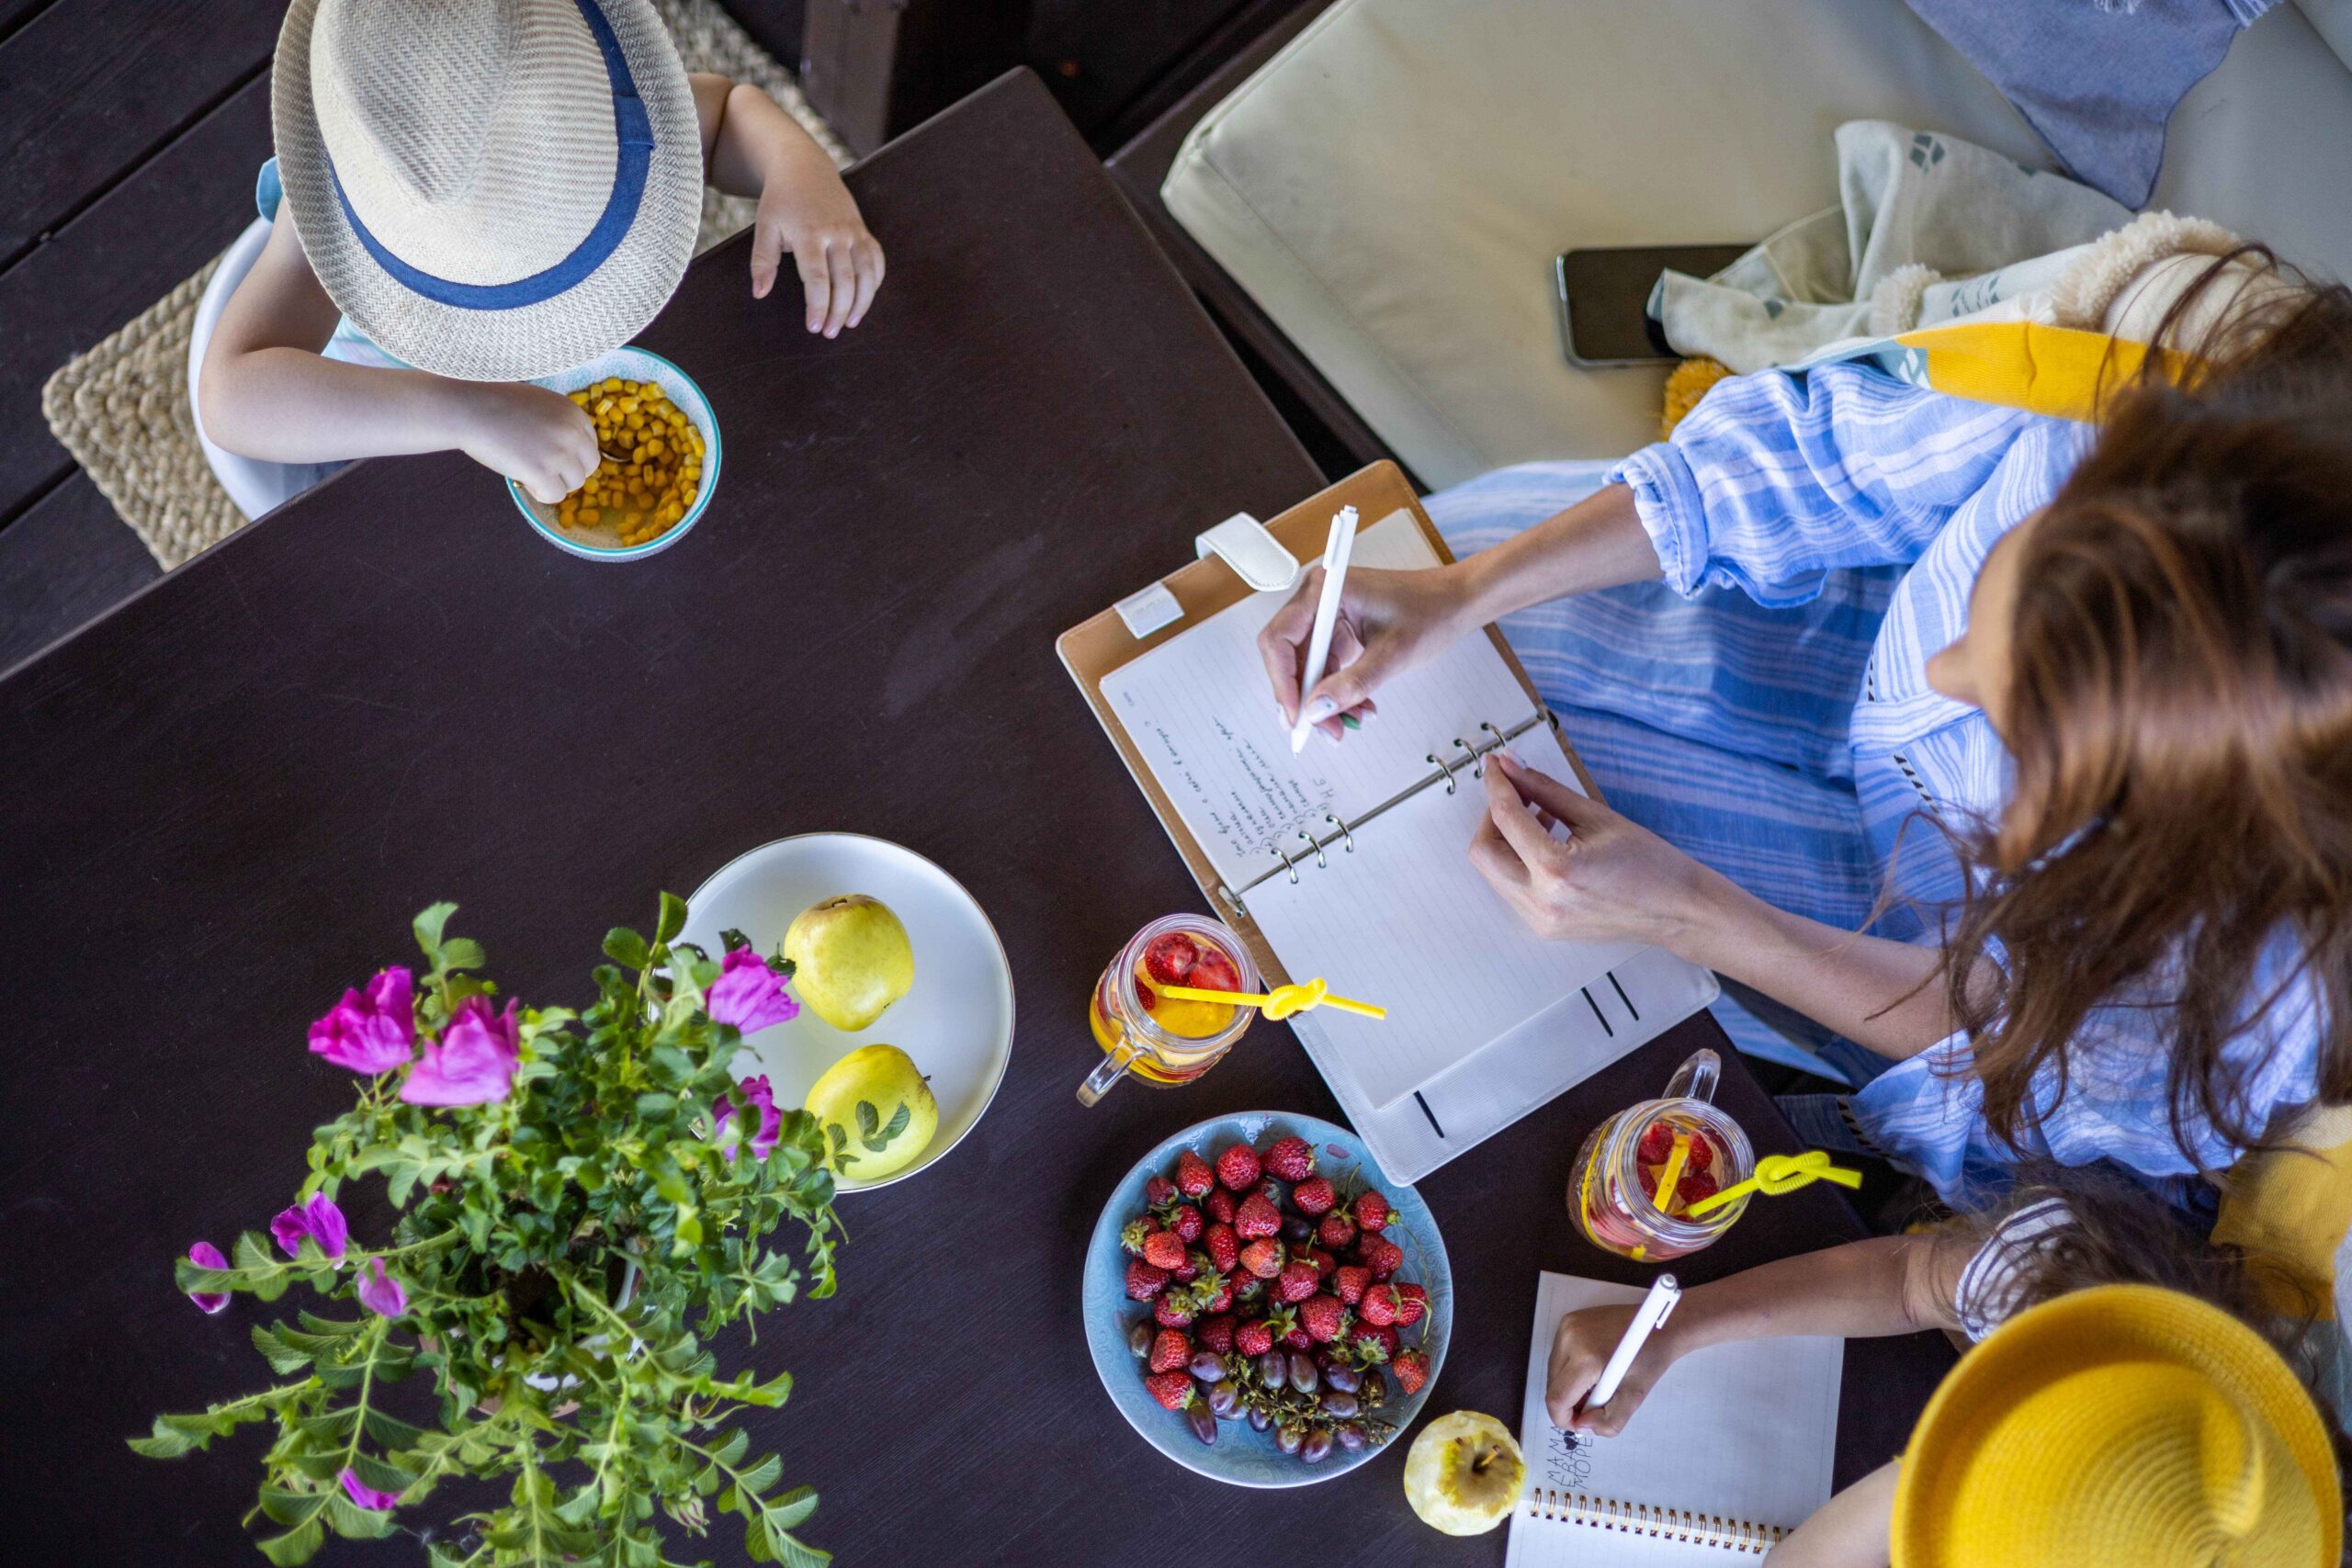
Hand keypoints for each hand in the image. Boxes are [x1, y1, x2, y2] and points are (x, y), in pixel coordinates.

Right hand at [454, 382, 598, 504]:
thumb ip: (559, 423)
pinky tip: (522, 478)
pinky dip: (540, 493)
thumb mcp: (540, 404)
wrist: (469, 408)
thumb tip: (568, 451)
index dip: (571, 455)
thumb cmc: (496, 403)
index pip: (589, 445)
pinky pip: (554, 495)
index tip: (550, 454)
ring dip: (553, 482)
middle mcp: (572, 432)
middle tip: (542, 468)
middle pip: (588, 467)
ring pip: (574, 484)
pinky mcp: (541, 471)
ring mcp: (559, 453)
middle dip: (567, 471)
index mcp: (574, 413)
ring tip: (528, 470)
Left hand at [750, 165, 883, 335]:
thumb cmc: (780, 201)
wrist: (804, 167)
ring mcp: (854, 230)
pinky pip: (877, 260)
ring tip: (851, 322)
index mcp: (809, 233)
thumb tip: (760, 293)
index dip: (818, 305)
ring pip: (867, 273)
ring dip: (862, 302)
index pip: (817, 278)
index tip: (814, 327)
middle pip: (845, 280)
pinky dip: (875, 282)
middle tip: (830, 332)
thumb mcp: (764, 226)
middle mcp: (836, 233)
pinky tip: (865, 298)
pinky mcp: (863, 230)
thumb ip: (762, 261)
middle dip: (839, 311)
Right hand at [1256, 564, 1476, 741]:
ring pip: (1307, 669)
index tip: (1296, 716)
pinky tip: (1358, 709)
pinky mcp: (1337, 630)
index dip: (1283, 682)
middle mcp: (1318, 600)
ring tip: (1351, 723)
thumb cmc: (1431, 611)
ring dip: (1324, 700)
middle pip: (1289, 657)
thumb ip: (1352, 685)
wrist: (1457, 602)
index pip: (1280, 639)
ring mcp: (1326, 616)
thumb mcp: (1392, 655)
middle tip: (1322, 730)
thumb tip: (1316, 710)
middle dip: (1305, 698)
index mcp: (1325, 591)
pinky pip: (1325, 668)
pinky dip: (1337, 692)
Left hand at [1469, 754, 1716, 949]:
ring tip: (1537, 815)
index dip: (1496, 785)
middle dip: (1490, 817)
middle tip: (1513, 793)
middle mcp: (1541, 902)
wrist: (1679, 912)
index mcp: (1557, 870)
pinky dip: (1516, 861)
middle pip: (1482, 852)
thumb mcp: (1597, 816)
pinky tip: (1543, 842)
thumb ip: (1546, 790)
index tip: (1495, 765)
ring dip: (1503, 840)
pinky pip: (1511, 888)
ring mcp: (1540, 921)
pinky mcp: (1544, 928)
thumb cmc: (1652, 864)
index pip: (1505, 818)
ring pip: (1492, 873)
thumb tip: (1512, 767)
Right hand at [1546, 1304, 1676, 1434]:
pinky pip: (1559, 1355)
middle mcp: (1570, 1337)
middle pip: (1553, 1386)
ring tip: (1596, 1384)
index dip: (1564, 1419)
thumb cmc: (1650, 1359)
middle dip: (1569, 1403)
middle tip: (1595, 1404)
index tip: (1581, 1424)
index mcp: (1587, 1357)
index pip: (1557, 1398)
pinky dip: (1570, 1369)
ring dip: (1569, 1386)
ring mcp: (1567, 1325)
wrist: (1659, 1324)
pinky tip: (1593, 1368)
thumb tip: (1582, 1426)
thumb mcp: (1634, 1398)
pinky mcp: (1568, 1320)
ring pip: (1554, 1371)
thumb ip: (1608, 1422)